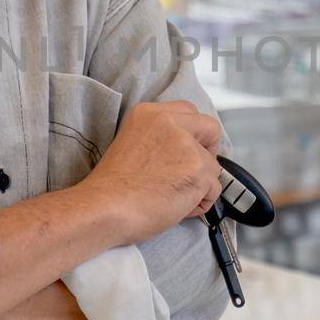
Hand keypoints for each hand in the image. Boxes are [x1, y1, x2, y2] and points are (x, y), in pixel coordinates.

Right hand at [78, 101, 221, 244]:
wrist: (105, 208)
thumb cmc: (112, 188)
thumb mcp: (132, 143)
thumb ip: (159, 140)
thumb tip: (185, 155)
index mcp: (150, 113)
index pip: (189, 111)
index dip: (193, 135)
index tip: (184, 153)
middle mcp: (170, 122)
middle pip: (210, 128)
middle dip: (208, 152)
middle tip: (191, 173)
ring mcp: (187, 145)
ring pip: (213, 166)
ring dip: (199, 185)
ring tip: (173, 199)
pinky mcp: (199, 170)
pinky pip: (214, 190)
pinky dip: (200, 203)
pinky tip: (177, 208)